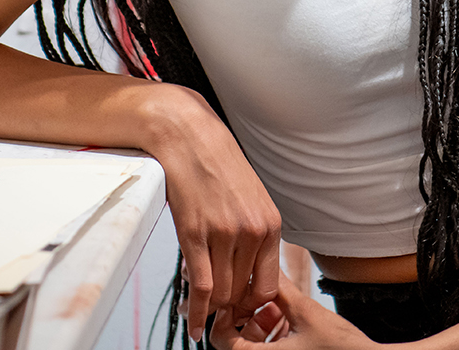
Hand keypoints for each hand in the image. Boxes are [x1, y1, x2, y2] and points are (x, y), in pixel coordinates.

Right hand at [144, 87, 283, 339]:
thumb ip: (254, 232)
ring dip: (210, 308)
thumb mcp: (250, 198)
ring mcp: (224, 234)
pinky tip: (194, 324)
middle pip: (243, 292)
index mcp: (270, 224)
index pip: (269, 285)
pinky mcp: (196, 234)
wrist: (187, 135)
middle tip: (215, 313)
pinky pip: (200, 286)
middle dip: (228, 308)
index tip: (240, 310)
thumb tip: (248, 268)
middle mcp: (252, 231)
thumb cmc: (216, 163)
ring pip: (221, 293)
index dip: (253, 304)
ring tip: (200, 311)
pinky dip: (196, 312)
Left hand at [219, 275, 380, 349]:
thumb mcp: (306, 312)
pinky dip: (273, 337)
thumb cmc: (342, 348)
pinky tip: (290, 320)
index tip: (244, 296)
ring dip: (261, 326)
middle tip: (266, 300)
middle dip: (248, 317)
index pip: (220, 339)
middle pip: (235, 343)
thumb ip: (280, 288)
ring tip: (282, 308)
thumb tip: (264, 266)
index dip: (227, 313)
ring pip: (252, 348)